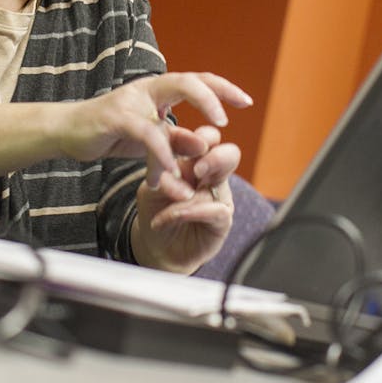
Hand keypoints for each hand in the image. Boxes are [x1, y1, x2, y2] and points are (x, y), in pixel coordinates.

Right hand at [57, 73, 249, 201]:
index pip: (197, 81)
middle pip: (187, 81)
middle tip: (224, 121)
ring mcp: (131, 100)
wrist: (67, 132)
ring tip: (195, 161)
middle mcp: (148, 89)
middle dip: (212, 97)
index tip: (246, 101)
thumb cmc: (110, 133)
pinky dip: (160, 155)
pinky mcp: (116, 117)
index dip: (223, 88)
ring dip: (184, 139)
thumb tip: (204, 145)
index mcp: (159, 91)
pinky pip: (146, 134)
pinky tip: (165, 174)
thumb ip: (175, 140)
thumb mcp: (150, 140)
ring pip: (166, 113)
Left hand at [131, 124, 243, 273]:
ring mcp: (220, 197)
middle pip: (229, 154)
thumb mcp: (152, 185)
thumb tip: (170, 166)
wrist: (157, 246)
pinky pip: (215, 210)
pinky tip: (169, 217)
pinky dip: (190, 212)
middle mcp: (213, 176)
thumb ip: (161, 171)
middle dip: (215, 157)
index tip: (188, 140)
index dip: (203, 136)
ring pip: (225, 182)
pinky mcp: (222, 220)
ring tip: (177, 196)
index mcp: (197, 160)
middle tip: (197, 168)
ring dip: (196, 189)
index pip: (208, 139)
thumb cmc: (156, 209)